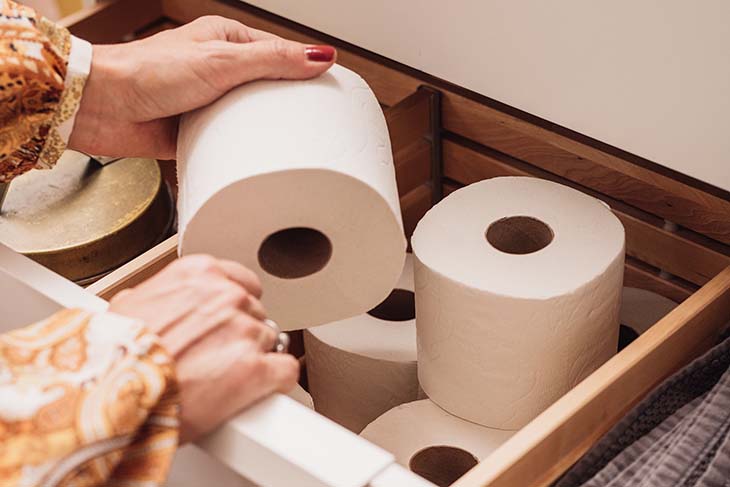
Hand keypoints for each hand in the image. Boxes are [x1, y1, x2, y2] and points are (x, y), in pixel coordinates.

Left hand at [68, 16, 336, 159]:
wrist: (101, 108)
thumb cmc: (147, 72)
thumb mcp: (221, 60)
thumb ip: (272, 59)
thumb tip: (319, 55)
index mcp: (225, 40)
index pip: (278, 53)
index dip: (305, 70)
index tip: (331, 89)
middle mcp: (217, 70)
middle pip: (266, 88)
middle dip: (287, 105)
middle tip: (316, 123)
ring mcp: (207, 102)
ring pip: (248, 118)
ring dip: (262, 131)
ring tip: (291, 145)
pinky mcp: (195, 132)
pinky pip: (227, 143)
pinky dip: (239, 151)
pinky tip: (254, 159)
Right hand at [109, 254, 298, 441]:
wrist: (110, 396)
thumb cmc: (115, 357)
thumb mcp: (127, 309)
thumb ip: (156, 297)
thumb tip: (152, 301)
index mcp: (199, 275)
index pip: (242, 282)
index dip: (235, 308)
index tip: (227, 323)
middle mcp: (227, 297)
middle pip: (256, 314)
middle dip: (240, 336)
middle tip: (215, 358)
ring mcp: (244, 331)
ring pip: (270, 342)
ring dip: (253, 360)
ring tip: (222, 380)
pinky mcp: (257, 368)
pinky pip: (285, 370)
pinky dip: (275, 382)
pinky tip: (257, 391)